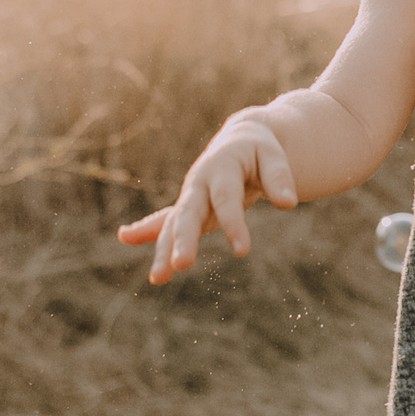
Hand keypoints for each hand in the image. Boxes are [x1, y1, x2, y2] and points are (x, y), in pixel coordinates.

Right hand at [116, 110, 297, 283]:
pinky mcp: (190, 208)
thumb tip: (288, 203)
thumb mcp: (274, 155)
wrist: (243, 138)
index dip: (233, 224)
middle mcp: (199, 182)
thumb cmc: (261, 149)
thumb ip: (280, 177)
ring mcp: (191, 196)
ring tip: (157, 277)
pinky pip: (167, 223)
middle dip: (184, 240)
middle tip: (182, 265)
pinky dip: (149, 232)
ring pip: (174, 223)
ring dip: (164, 249)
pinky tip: (126, 237)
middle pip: (189, 213)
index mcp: (221, 167)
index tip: (242, 251)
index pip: (226, 199)